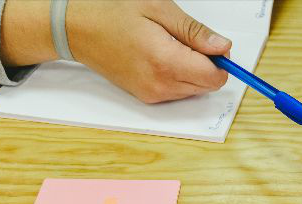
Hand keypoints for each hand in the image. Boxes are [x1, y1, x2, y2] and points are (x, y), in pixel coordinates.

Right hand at [0, 0, 230, 103]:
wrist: (78, 30)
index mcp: (165, 62)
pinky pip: (177, 91)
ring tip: (168, 45)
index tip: (210, 42)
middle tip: (186, 39)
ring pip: (193, 90)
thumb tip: (223, 47)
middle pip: (207, 86)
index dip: (220, 59)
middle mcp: (159, 86)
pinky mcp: (146, 97)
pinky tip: (160, 56)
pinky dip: (178, 76)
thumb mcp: (159, 9)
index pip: (214, 77)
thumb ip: (195, 32)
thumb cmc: (113, 14)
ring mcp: (151, 95)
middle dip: (207, 64)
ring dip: (192, 70)